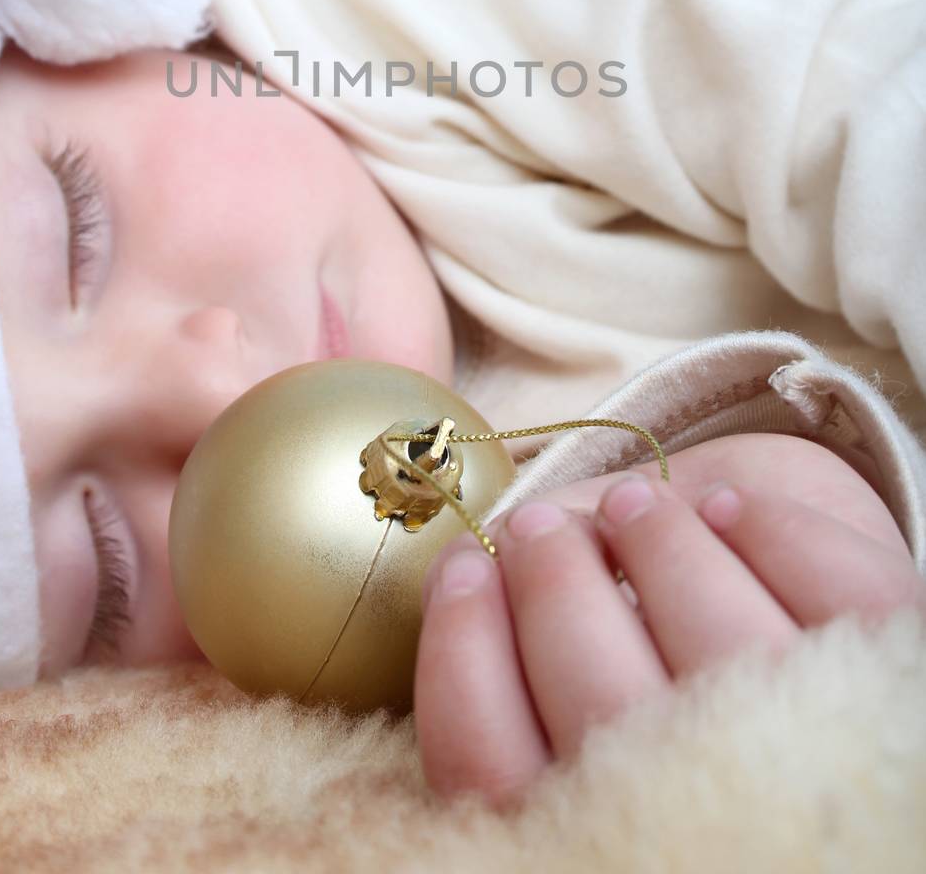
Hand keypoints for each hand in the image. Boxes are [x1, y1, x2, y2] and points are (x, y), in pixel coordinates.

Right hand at [414, 454, 925, 810]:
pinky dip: (771, 532)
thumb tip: (478, 569)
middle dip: (553, 584)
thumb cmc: (699, 734)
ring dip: (657, 543)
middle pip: (599, 695)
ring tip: (630, 504)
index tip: (461, 568)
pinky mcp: (903, 697)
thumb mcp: (594, 743)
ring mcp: (817, 762)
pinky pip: (840, 596)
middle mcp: (711, 830)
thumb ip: (536, 684)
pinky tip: (722, 510)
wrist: (849, 757)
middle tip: (536, 528)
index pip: (492, 763)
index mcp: (613, 850)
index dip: (462, 652)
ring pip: (719, 639)